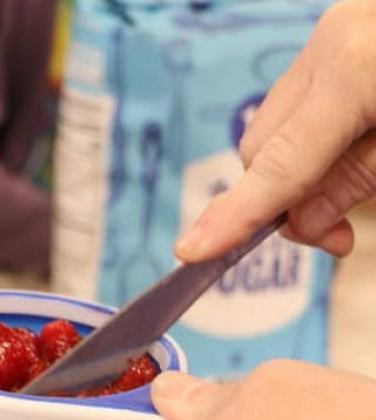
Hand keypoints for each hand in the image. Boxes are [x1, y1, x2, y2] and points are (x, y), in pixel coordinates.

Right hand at [175, 0, 375, 261]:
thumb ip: (356, 183)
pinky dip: (314, 143)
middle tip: (337, 236)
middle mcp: (331, 45)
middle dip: (281, 200)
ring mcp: (332, 36)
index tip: (192, 251)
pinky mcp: (341, 39)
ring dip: (296, 173)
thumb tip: (305, 220)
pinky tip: (355, 146)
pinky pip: (299, 107)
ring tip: (357, 186)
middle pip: (262, 149)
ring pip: (273, 129)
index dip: (235, 215)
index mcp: (357, 69)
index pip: (277, 164)